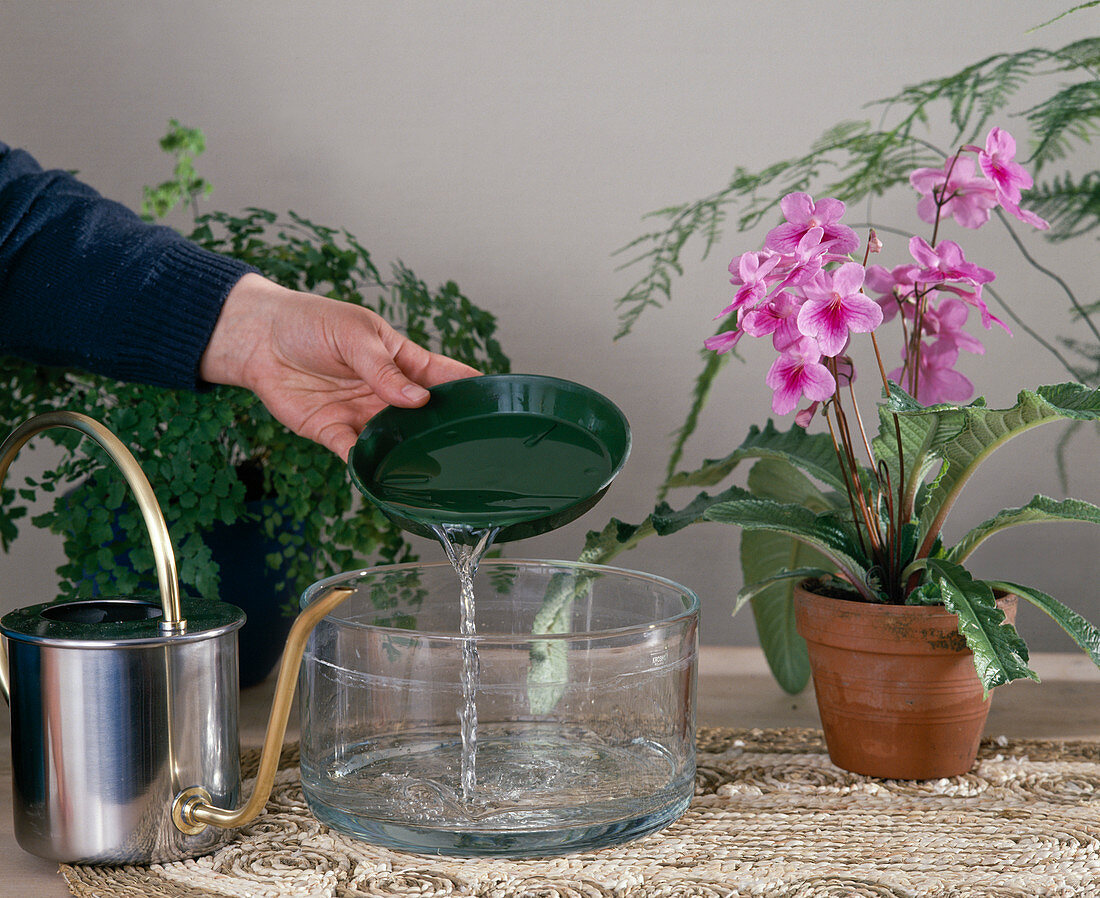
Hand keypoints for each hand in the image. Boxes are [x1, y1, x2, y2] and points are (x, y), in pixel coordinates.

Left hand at [200, 273, 479, 458]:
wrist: (258, 337)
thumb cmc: (311, 323)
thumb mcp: (355, 335)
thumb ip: (384, 370)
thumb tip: (418, 401)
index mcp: (401, 360)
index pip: (444, 376)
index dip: (469, 388)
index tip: (495, 404)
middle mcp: (387, 393)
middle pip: (424, 417)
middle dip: (443, 431)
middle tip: (469, 447)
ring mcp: (362, 415)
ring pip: (395, 441)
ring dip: (409, 453)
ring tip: (432, 469)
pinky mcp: (333, 432)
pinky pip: (357, 454)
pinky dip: (368, 465)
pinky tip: (382, 474)